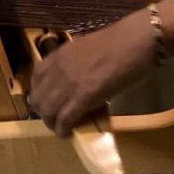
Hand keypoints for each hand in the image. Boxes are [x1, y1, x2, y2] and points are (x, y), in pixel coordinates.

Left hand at [30, 9, 156, 137]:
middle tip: (56, 119)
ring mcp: (70, 82)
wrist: (137, 40)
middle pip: (39, 98)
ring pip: (48, 111)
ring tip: (62, 128)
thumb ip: (78, 64)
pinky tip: (68, 133)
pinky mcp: (83, 96)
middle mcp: (59, 68)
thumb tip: (79, 81)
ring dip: (52, 123)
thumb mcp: (90, 49)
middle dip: (45, 112)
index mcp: (61, 54)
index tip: (48, 101)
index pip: (36, 77)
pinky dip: (63, 129)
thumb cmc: (122, 41)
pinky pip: (64, 119)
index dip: (40, 93)